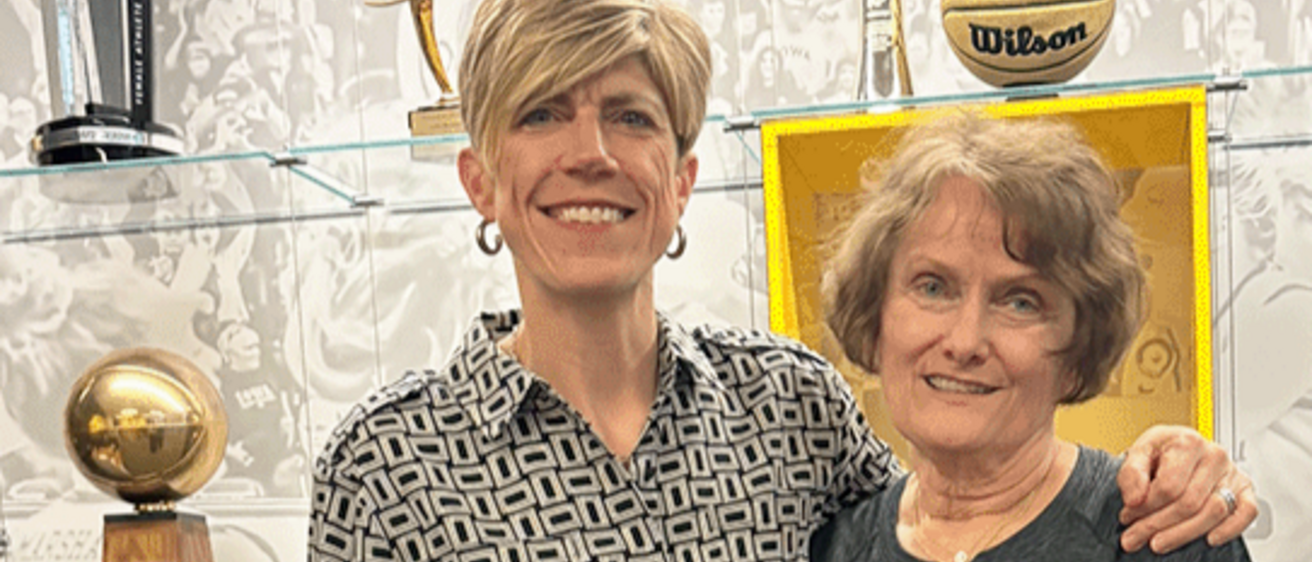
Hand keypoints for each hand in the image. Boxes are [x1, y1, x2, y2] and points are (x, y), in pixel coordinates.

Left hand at [1116, 425, 1256, 552]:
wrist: (1180, 448)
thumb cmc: (1162, 450)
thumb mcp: (1139, 452)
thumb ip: (1131, 473)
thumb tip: (1135, 499)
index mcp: (1187, 442)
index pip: (1168, 486)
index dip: (1145, 506)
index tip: (1128, 515)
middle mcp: (1214, 455)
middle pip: (1189, 503)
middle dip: (1158, 525)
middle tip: (1135, 537)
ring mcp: (1232, 473)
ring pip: (1214, 512)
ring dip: (1183, 534)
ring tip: (1157, 543)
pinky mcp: (1244, 489)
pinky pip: (1246, 512)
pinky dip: (1230, 529)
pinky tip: (1209, 539)